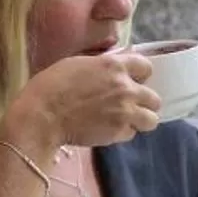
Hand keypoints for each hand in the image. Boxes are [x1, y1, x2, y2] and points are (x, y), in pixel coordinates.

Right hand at [3, 49, 159, 159]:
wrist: (42, 115)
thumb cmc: (52, 85)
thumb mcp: (79, 63)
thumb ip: (102, 66)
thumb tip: (113, 69)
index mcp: (115, 66)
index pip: (146, 67)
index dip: (140, 75)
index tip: (132, 81)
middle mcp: (126, 88)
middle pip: (155, 98)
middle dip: (144, 101)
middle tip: (129, 104)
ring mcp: (125, 112)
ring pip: (152, 119)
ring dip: (140, 119)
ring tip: (125, 120)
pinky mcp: (118, 133)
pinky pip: (132, 134)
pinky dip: (123, 132)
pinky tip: (108, 129)